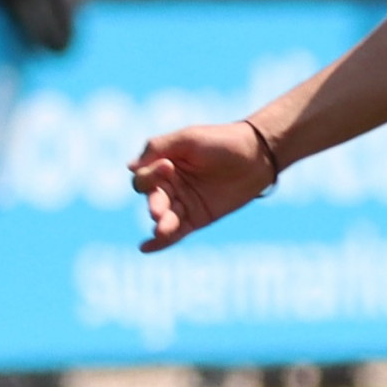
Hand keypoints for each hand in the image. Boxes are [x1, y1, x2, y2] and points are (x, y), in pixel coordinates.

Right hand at [129, 118, 274, 251]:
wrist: (257, 156)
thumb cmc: (222, 141)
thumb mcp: (188, 138)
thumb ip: (158, 148)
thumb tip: (129, 167)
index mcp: (163, 165)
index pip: (144, 177)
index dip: (150, 175)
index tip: (168, 167)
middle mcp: (170, 185)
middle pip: (151, 198)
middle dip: (154, 204)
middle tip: (158, 210)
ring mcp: (183, 203)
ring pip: (163, 218)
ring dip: (160, 224)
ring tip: (161, 227)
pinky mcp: (197, 219)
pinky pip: (175, 233)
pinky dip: (160, 242)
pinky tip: (146, 248)